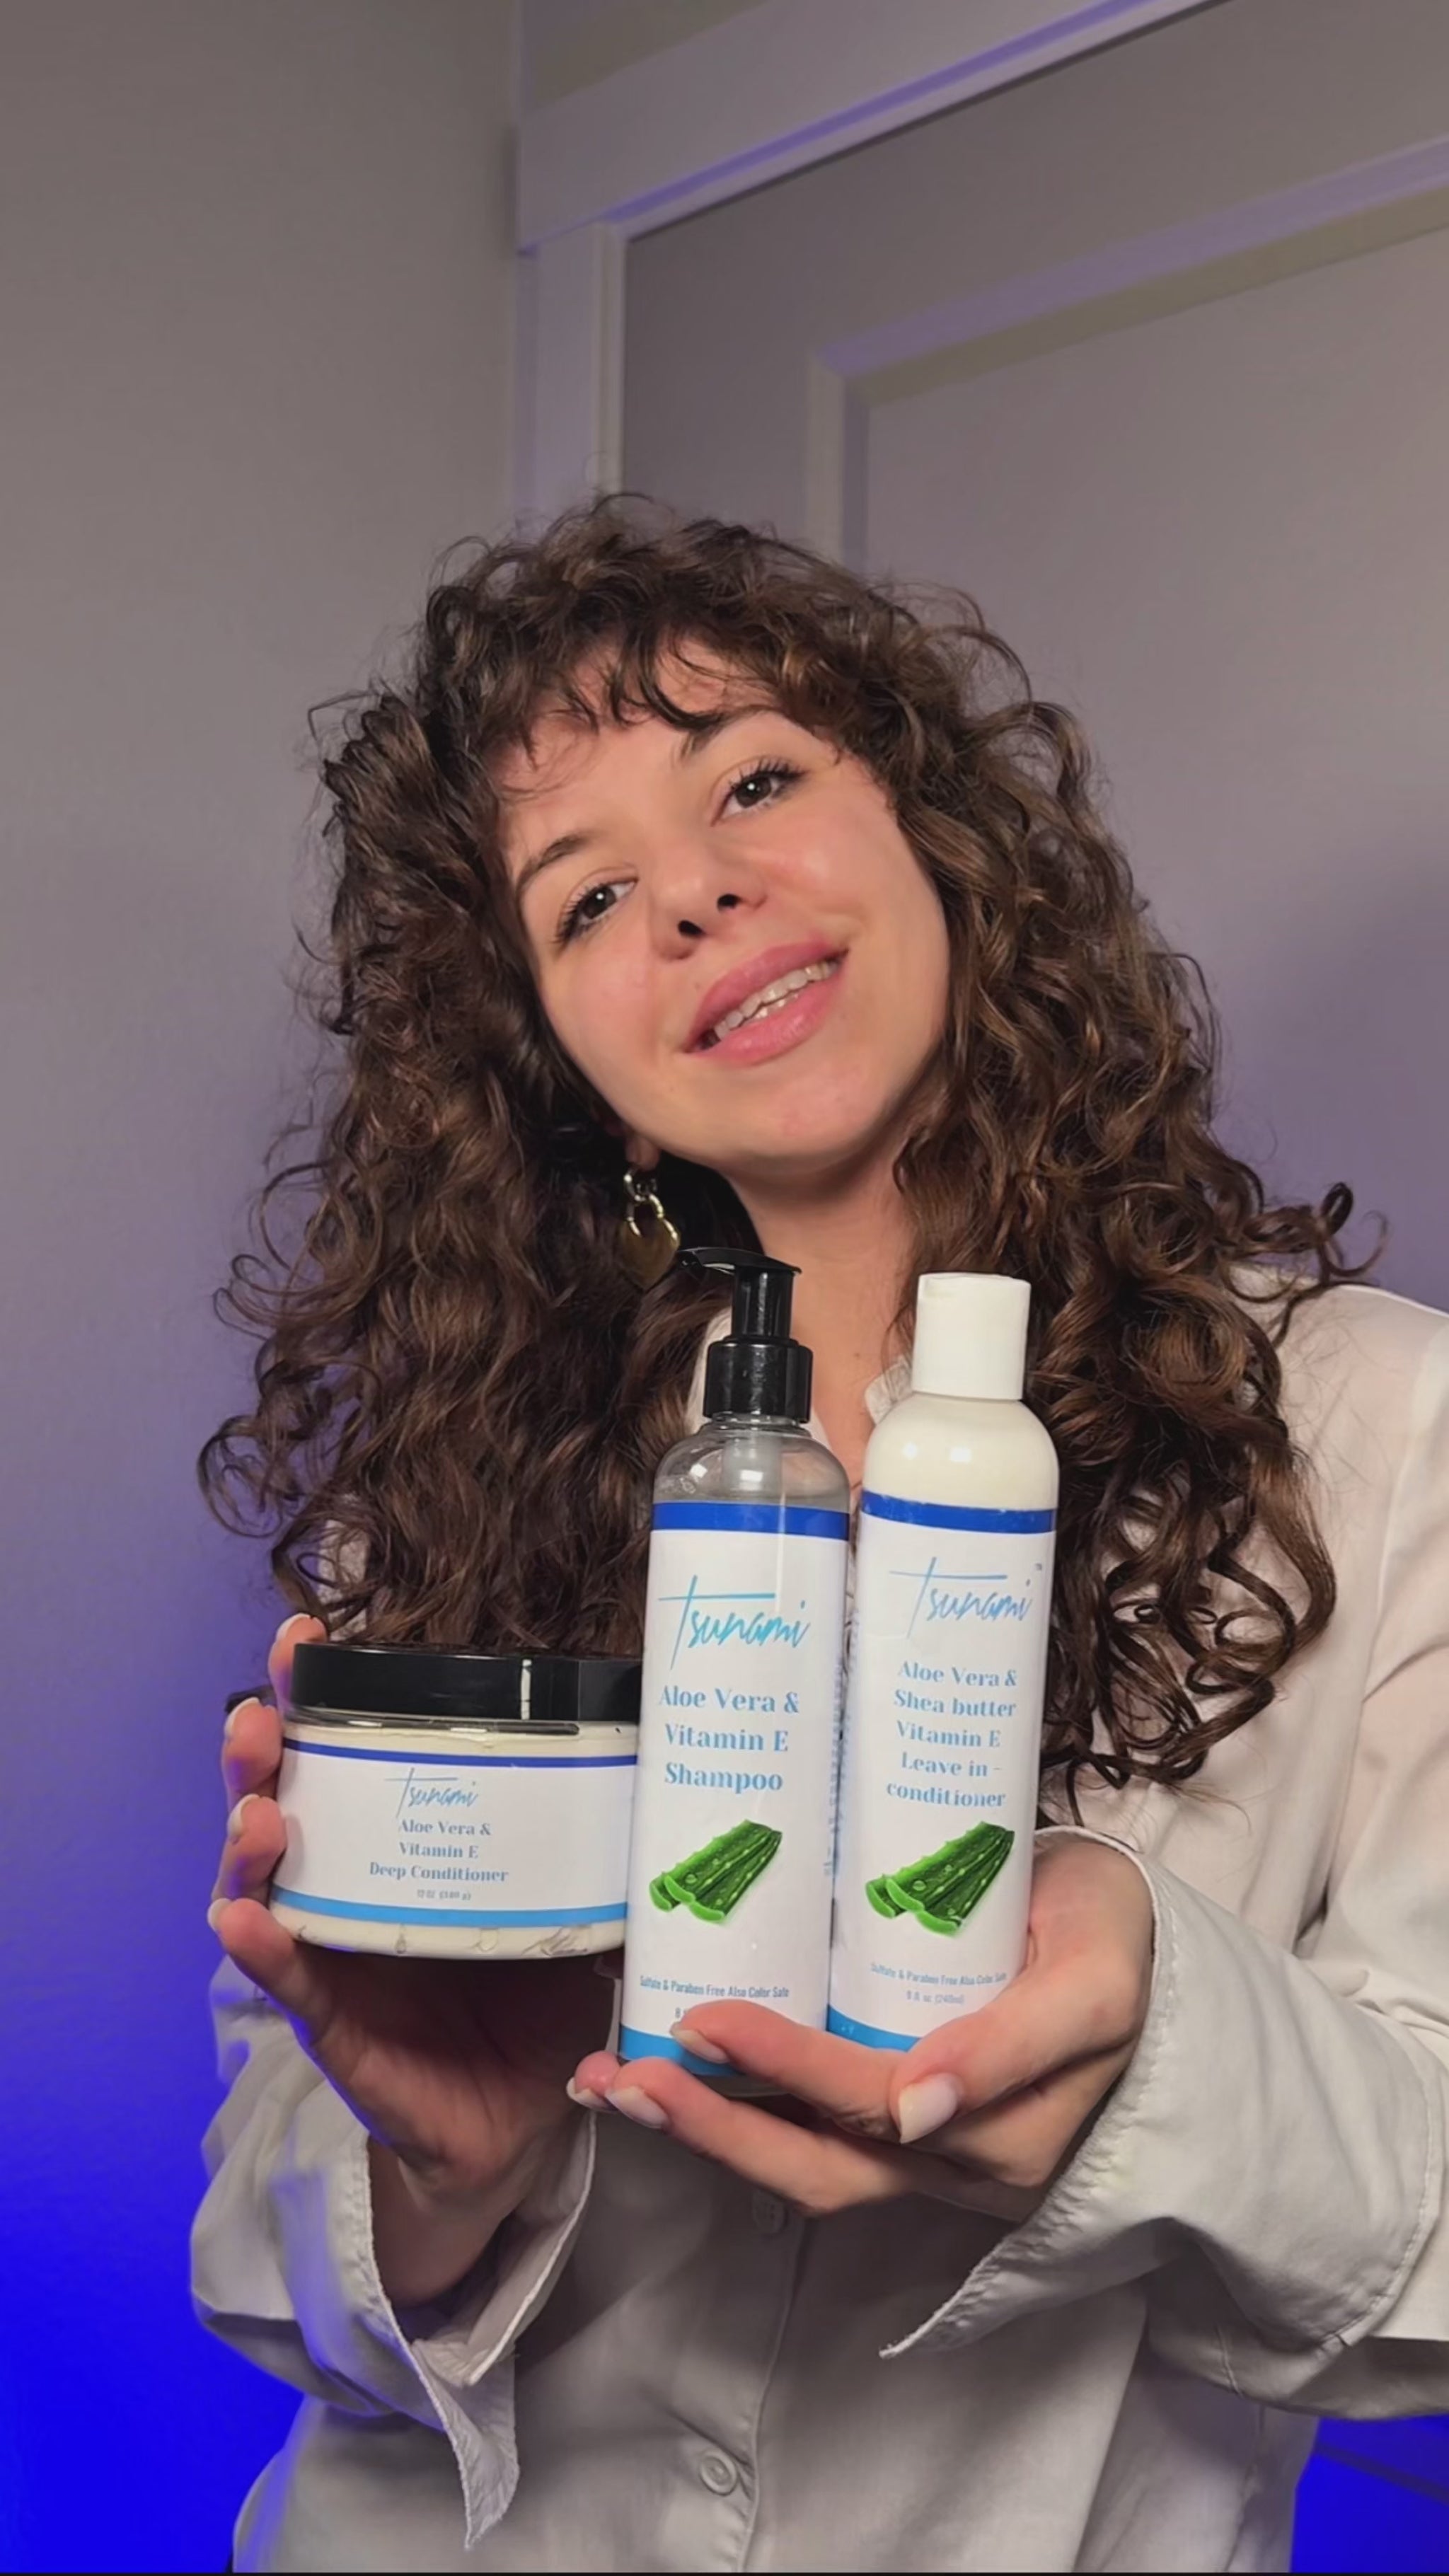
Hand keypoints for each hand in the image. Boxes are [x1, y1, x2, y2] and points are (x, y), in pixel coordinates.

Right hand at [211, 1614, 615, 2296]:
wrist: (525, 2123)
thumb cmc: (540, 2000)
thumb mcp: (578, 1912)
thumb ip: (605, 1851)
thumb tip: (667, 1770)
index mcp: (407, 1843)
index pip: (351, 1754)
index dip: (319, 1695)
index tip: (305, 1636)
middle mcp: (352, 1886)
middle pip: (283, 1802)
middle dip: (260, 1752)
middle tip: (259, 1716)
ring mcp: (333, 1953)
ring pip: (264, 1885)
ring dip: (248, 1843)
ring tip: (258, 1814)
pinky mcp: (332, 2024)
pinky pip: (288, 1982)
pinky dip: (260, 1949)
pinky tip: (243, 1922)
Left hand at [571, 1837, 1152, 2222]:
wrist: (1143, 1949)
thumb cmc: (1116, 1947)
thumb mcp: (1091, 1982)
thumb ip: (1015, 2046)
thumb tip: (916, 2112)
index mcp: (1004, 2129)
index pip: (867, 2105)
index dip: (781, 2067)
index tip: (702, 2021)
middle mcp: (952, 2159)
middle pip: (815, 2161)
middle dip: (709, 2126)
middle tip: (619, 2076)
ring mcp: (921, 2150)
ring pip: (803, 2159)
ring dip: (704, 2129)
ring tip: (613, 2082)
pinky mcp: (896, 2125)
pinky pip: (811, 2137)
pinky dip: (735, 2112)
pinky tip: (667, 2077)